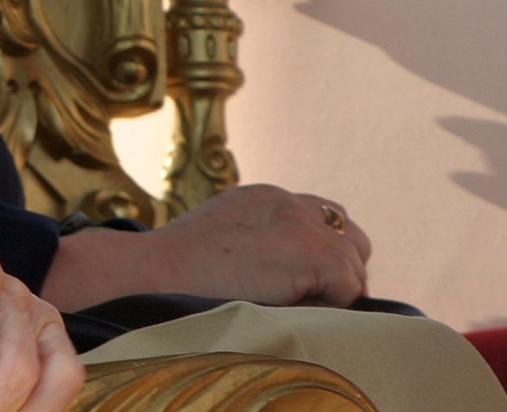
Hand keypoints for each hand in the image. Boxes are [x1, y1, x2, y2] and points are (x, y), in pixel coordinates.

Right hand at [40, 184, 372, 310]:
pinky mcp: (310, 253)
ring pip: (354, 264)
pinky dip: (327, 305)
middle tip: (310, 300)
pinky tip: (288, 308)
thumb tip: (286, 274)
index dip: (321, 256)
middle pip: (350, 236)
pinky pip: (347, 288)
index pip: (322, 221)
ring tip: (293, 307)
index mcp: (266, 198)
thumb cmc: (174, 272)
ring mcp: (301, 225)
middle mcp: (288, 202)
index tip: (301, 284)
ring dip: (333, 290)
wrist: (153, 274)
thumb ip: (256, 241)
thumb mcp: (220, 239)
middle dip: (339, 270)